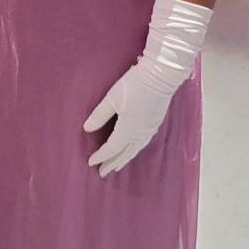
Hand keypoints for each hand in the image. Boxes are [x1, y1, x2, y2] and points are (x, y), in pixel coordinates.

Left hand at [83, 61, 176, 176]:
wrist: (161, 75)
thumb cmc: (134, 85)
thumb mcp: (112, 99)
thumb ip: (99, 115)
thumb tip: (86, 129)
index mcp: (128, 129)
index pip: (111, 148)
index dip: (101, 156)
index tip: (91, 163)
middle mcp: (140, 133)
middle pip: (124, 153)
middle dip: (112, 163)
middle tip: (103, 173)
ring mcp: (149, 129)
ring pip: (135, 150)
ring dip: (124, 159)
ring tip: (116, 166)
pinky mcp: (155, 123)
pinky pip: (143, 143)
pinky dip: (135, 150)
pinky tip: (133, 149)